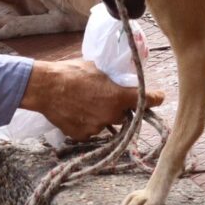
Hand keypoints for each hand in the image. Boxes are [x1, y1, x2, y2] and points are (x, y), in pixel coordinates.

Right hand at [19, 60, 164, 141]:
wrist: (44, 87)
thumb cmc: (70, 73)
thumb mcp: (95, 68)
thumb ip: (111, 77)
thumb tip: (117, 78)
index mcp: (118, 97)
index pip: (147, 100)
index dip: (155, 98)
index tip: (159, 97)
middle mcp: (111, 115)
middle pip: (123, 113)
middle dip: (117, 106)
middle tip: (103, 95)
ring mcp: (97, 128)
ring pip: (105, 122)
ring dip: (100, 114)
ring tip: (83, 102)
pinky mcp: (83, 135)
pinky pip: (90, 130)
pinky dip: (86, 122)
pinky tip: (75, 111)